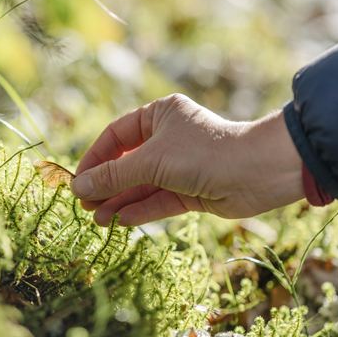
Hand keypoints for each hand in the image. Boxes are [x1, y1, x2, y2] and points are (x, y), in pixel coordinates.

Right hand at [70, 94, 303, 225]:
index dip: (95, 158)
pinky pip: (158, 199)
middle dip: (106, 185)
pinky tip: (119, 221)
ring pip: (142, 185)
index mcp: (159, 116)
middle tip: (84, 205)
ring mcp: (180, 166)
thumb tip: (78, 187)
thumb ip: (114, 176)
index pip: (116, 136)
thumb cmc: (202, 153)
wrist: (259, 173)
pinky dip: (140, 209)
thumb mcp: (151, 161)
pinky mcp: (191, 190)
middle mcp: (168, 138)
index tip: (78, 181)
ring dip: (120, 201)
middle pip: (127, 163)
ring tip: (96, 219)